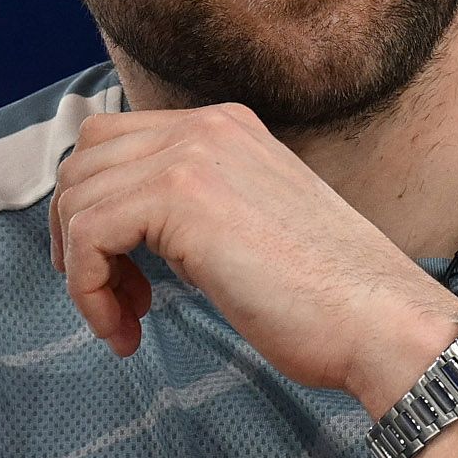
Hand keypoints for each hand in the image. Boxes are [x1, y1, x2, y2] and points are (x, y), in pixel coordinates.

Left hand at [48, 103, 457, 409]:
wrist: (381, 322)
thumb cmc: (328, 299)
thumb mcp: (249, 227)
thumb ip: (197, 209)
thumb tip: (129, 229)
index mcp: (226, 127)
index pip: (116, 142)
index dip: (99, 211)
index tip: (124, 277)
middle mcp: (206, 127)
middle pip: (85, 159)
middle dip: (77, 234)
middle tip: (112, 298)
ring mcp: (192, 156)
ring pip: (76, 199)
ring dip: (83, 273)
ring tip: (123, 322)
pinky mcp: (178, 200)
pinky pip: (86, 236)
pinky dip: (88, 292)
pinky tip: (125, 330)